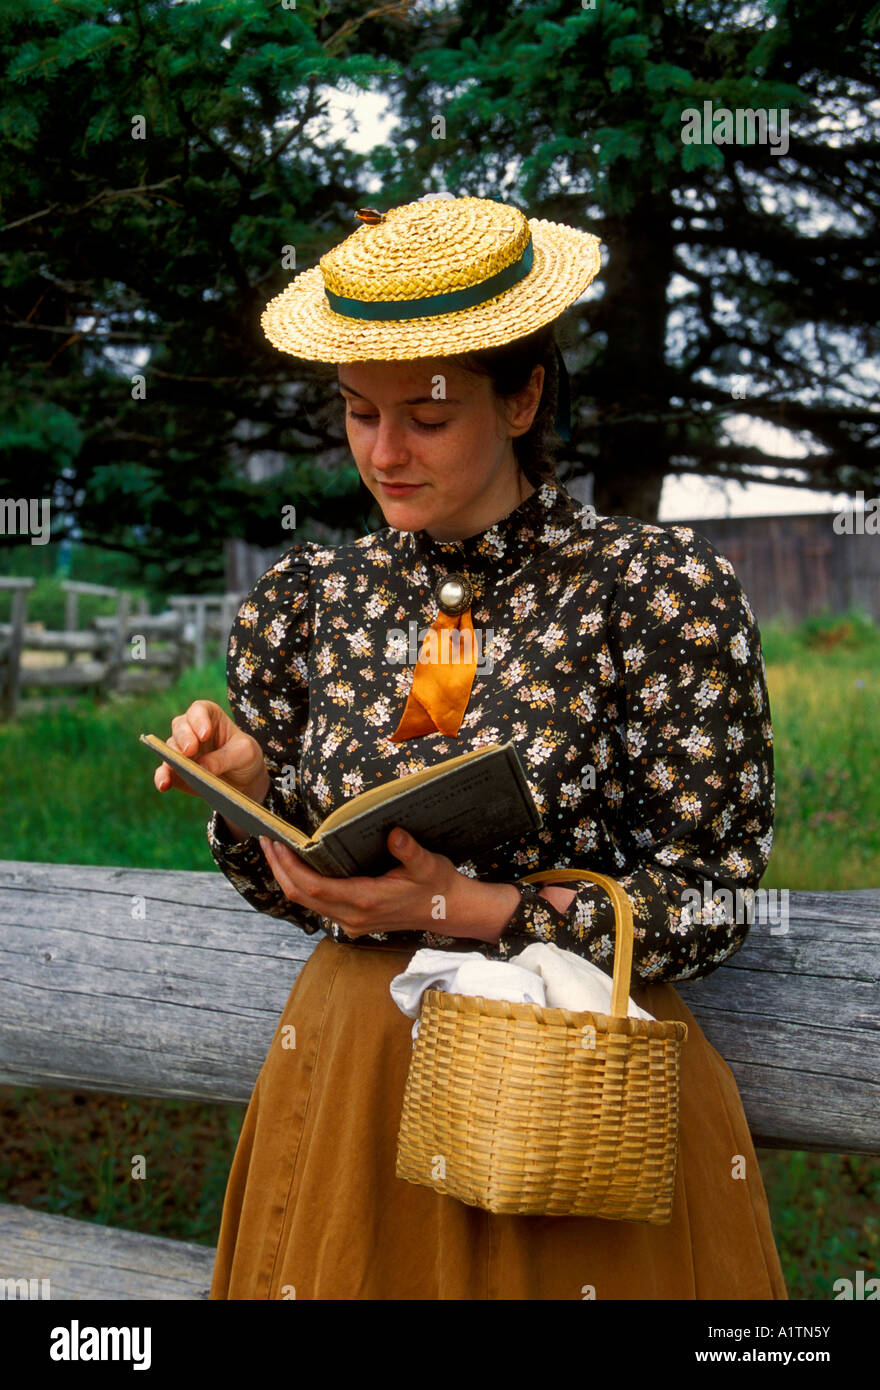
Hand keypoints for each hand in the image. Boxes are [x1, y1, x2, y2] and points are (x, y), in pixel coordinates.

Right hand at [152, 699, 268, 804]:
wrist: (243, 781)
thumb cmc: (245, 758)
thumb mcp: (244, 754)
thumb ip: (224, 758)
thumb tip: (201, 767)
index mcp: (210, 717)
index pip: (200, 710)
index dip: (199, 720)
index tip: (204, 734)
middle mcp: (191, 730)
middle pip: (180, 726)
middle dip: (184, 737)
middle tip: (190, 750)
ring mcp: (180, 750)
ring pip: (169, 748)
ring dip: (171, 757)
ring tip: (176, 767)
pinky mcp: (175, 771)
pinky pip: (164, 771)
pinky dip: (162, 777)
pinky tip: (164, 785)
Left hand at [257, 826, 520, 942]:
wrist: (450, 912)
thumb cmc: (438, 885)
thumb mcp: (428, 864)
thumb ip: (409, 851)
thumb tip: (394, 834)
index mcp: (366, 901)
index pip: (314, 887)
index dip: (289, 867)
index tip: (275, 844)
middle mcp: (353, 916)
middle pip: (301, 896)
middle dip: (279, 869)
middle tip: (266, 841)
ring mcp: (351, 922)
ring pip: (307, 902)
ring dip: (288, 877)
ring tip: (276, 849)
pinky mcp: (353, 921)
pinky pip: (318, 904)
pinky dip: (303, 885)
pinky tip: (299, 865)